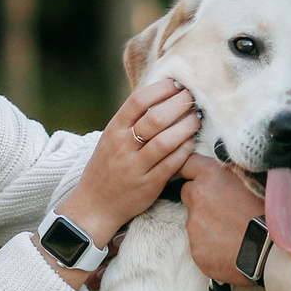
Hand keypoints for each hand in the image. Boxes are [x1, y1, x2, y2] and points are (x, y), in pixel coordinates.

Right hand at [55, 78, 200, 247]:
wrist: (94, 205)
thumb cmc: (107, 167)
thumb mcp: (111, 139)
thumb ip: (131, 120)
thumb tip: (161, 96)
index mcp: (114, 130)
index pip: (138, 101)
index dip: (161, 89)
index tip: (176, 84)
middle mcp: (123, 146)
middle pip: (155, 118)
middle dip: (178, 105)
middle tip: (192, 98)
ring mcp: (135, 167)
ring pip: (166, 141)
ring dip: (186, 126)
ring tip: (196, 118)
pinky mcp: (148, 185)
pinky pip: (171, 164)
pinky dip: (185, 150)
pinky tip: (192, 142)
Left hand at [180, 153, 266, 284]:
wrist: (272, 251)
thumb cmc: (270, 213)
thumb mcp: (255, 179)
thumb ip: (232, 172)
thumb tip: (226, 168)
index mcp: (211, 175)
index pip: (188, 163)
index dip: (190, 168)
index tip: (191, 173)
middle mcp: (197, 196)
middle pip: (188, 191)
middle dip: (200, 197)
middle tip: (224, 207)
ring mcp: (194, 224)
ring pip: (194, 219)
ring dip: (207, 222)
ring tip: (233, 230)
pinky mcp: (196, 248)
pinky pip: (200, 243)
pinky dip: (210, 244)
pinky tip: (230, 246)